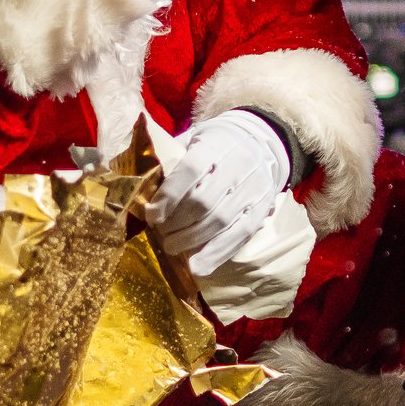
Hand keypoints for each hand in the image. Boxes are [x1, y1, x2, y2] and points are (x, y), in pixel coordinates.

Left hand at [145, 110, 292, 274]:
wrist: (263, 142)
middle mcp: (238, 166)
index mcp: (216, 145)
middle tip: (160, 232)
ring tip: (172, 247)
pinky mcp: (261, 210)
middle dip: (176, 223)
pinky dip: (217, 254)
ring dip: (191, 240)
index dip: (169, 196)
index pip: (191, 171)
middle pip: (203, 202)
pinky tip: (198, 267)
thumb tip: (141, 182)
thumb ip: (172, 158)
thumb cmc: (217, 143)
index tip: (151, 215)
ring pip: (220, 222)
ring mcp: (253, 190)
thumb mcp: (194, 139)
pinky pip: (239, 236)